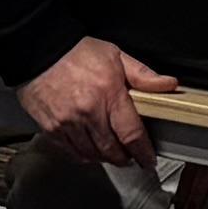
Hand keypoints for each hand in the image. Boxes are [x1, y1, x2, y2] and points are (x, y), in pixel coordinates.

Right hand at [17, 35, 174, 165]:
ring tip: (110, 153)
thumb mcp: (115, 55)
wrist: (38, 49)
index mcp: (108, 94)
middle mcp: (88, 112)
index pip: (132, 134)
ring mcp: (68, 122)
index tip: (149, 160)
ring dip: (104, 157)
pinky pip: (71, 151)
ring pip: (92, 154)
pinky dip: (83, 155)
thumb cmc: (75, 51)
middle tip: (130, 157)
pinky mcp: (51, 127)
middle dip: (124, 158)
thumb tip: (169, 85)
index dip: (143, 152)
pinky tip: (89, 150)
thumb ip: (142, 74)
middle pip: (112, 150)